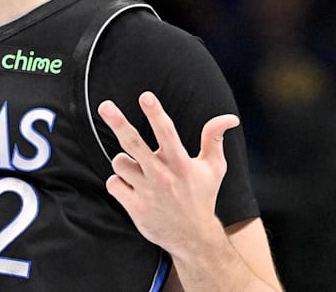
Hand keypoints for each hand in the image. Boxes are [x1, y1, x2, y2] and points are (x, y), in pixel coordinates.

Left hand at [98, 92, 238, 253]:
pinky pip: (113, 183)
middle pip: (134, 144)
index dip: (155, 113)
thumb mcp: (214, 168)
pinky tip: (132, 188)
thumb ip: (215, 139)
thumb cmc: (202, 196)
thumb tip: (231, 118)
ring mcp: (147, 192)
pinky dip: (119, 183)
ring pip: (119, 162)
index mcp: (181, 164)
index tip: (145, 96)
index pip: (167, 133)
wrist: (193, 238)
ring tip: (138, 169)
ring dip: (124, 162)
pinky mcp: (134, 207)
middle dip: (119, 123)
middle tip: (105, 106)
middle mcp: (162, 176)